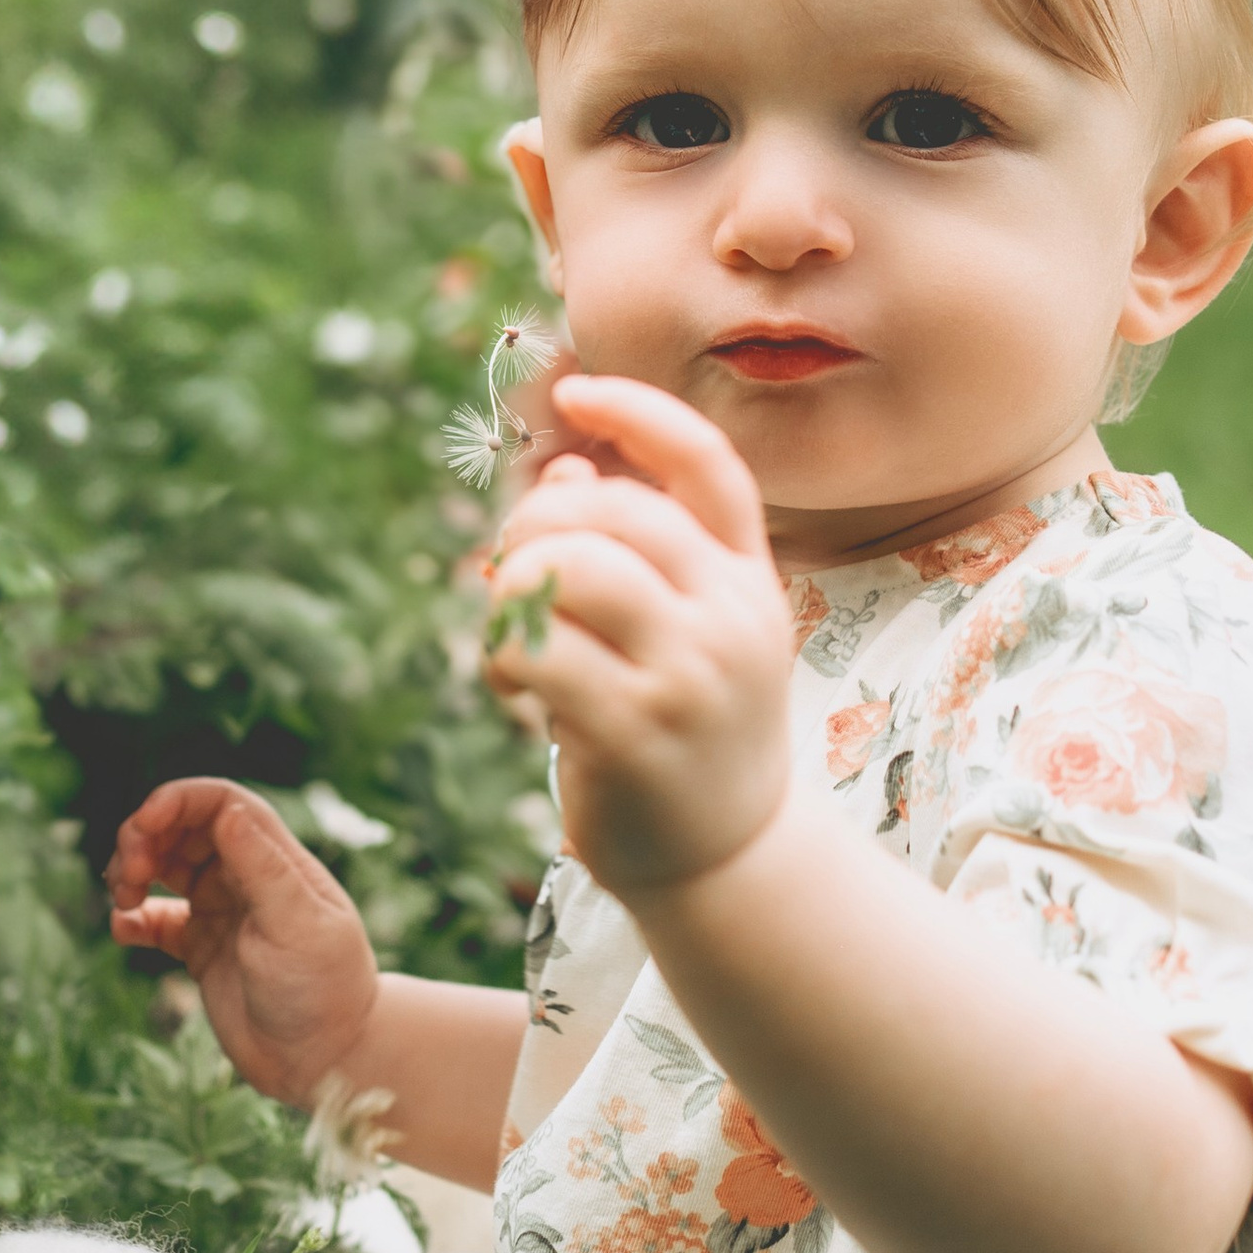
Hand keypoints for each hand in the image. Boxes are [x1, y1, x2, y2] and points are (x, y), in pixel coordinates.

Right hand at [106, 779, 380, 1106]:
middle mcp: (248, 880)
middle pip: (184, 829)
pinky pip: (156, 920)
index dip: (177, 801)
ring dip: (132, 871)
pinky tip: (123, 928)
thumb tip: (229, 811)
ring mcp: (223, 913)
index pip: (222, 804)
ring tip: (123, 899)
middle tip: (128, 874)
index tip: (144, 825)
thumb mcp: (297, 926)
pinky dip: (133, 917)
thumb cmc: (324, 990)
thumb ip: (262, 869)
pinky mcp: (202, 951)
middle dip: (145, 837)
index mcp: (276, 862)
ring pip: (164, 868)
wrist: (326, 1062)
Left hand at [481, 375, 793, 896]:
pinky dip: (502, 656)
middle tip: (513, 574)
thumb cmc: (693, 732)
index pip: (709, 465)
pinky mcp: (636, 733)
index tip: (577, 394)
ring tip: (515, 637)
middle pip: (613, 510)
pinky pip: (534, 649)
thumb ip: (639, 554)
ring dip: (513, 589)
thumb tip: (561, 468)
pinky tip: (516, 689)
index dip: (640, 414)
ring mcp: (690, 676)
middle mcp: (733, 618)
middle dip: (536, 524)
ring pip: (567, 567)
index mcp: (750, 579)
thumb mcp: (690, 633)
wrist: (731, 858)